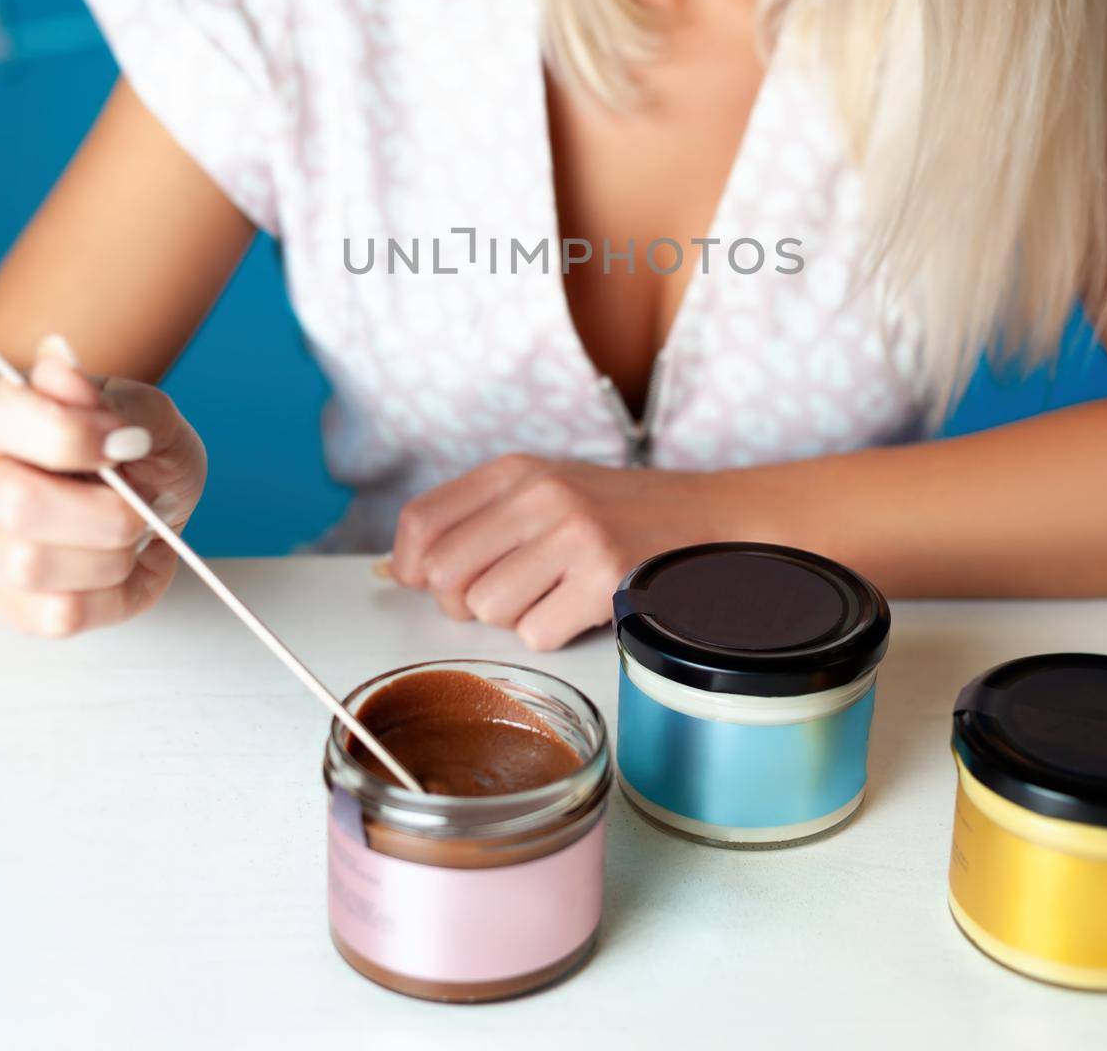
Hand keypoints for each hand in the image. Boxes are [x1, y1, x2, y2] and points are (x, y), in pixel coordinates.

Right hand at [0, 334, 207, 635]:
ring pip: (35, 565)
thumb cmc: (139, 449)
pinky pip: (60, 613)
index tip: (129, 442)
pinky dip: (115, 592)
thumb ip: (109, 397)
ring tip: (128, 531)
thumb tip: (59, 367)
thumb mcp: (143, 410)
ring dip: (113, 552)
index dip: (76, 435)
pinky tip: (120, 564)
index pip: (6, 417)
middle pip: (18, 504)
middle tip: (137, 498)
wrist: (155, 495)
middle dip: (108, 507)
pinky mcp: (9, 606)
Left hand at [390, 453, 740, 649]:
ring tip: (553, 594)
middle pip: (443, 574)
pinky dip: (553, 634)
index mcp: (515, 470)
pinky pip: (536, 635)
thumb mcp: (542, 491)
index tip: (429, 584)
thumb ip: (475, 520)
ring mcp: (574, 534)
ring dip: (515, 618)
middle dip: (462, 602)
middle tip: (501, 596)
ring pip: (489, 610)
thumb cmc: (615, 513)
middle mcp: (540, 494)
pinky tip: (581, 606)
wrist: (708, 517)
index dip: (410, 567)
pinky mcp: (605, 578)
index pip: (420, 522)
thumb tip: (398, 571)